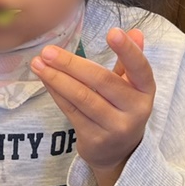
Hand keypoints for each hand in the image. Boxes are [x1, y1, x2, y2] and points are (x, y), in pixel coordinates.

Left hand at [31, 28, 155, 185]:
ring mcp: (114, 127)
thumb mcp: (132, 87)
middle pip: (103, 82)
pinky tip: (45, 78)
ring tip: (38, 62)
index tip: (112, 32)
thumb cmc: (122, 109)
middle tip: (49, 50)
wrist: (119, 154)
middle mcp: (134, 110)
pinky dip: (56, 92)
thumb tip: (134, 31)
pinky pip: (71, 111)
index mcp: (146, 91)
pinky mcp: (94, 138)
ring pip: (83, 98)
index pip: (140, 68)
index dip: (128, 51)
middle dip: (72, 64)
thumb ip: (130, 61)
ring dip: (57, 78)